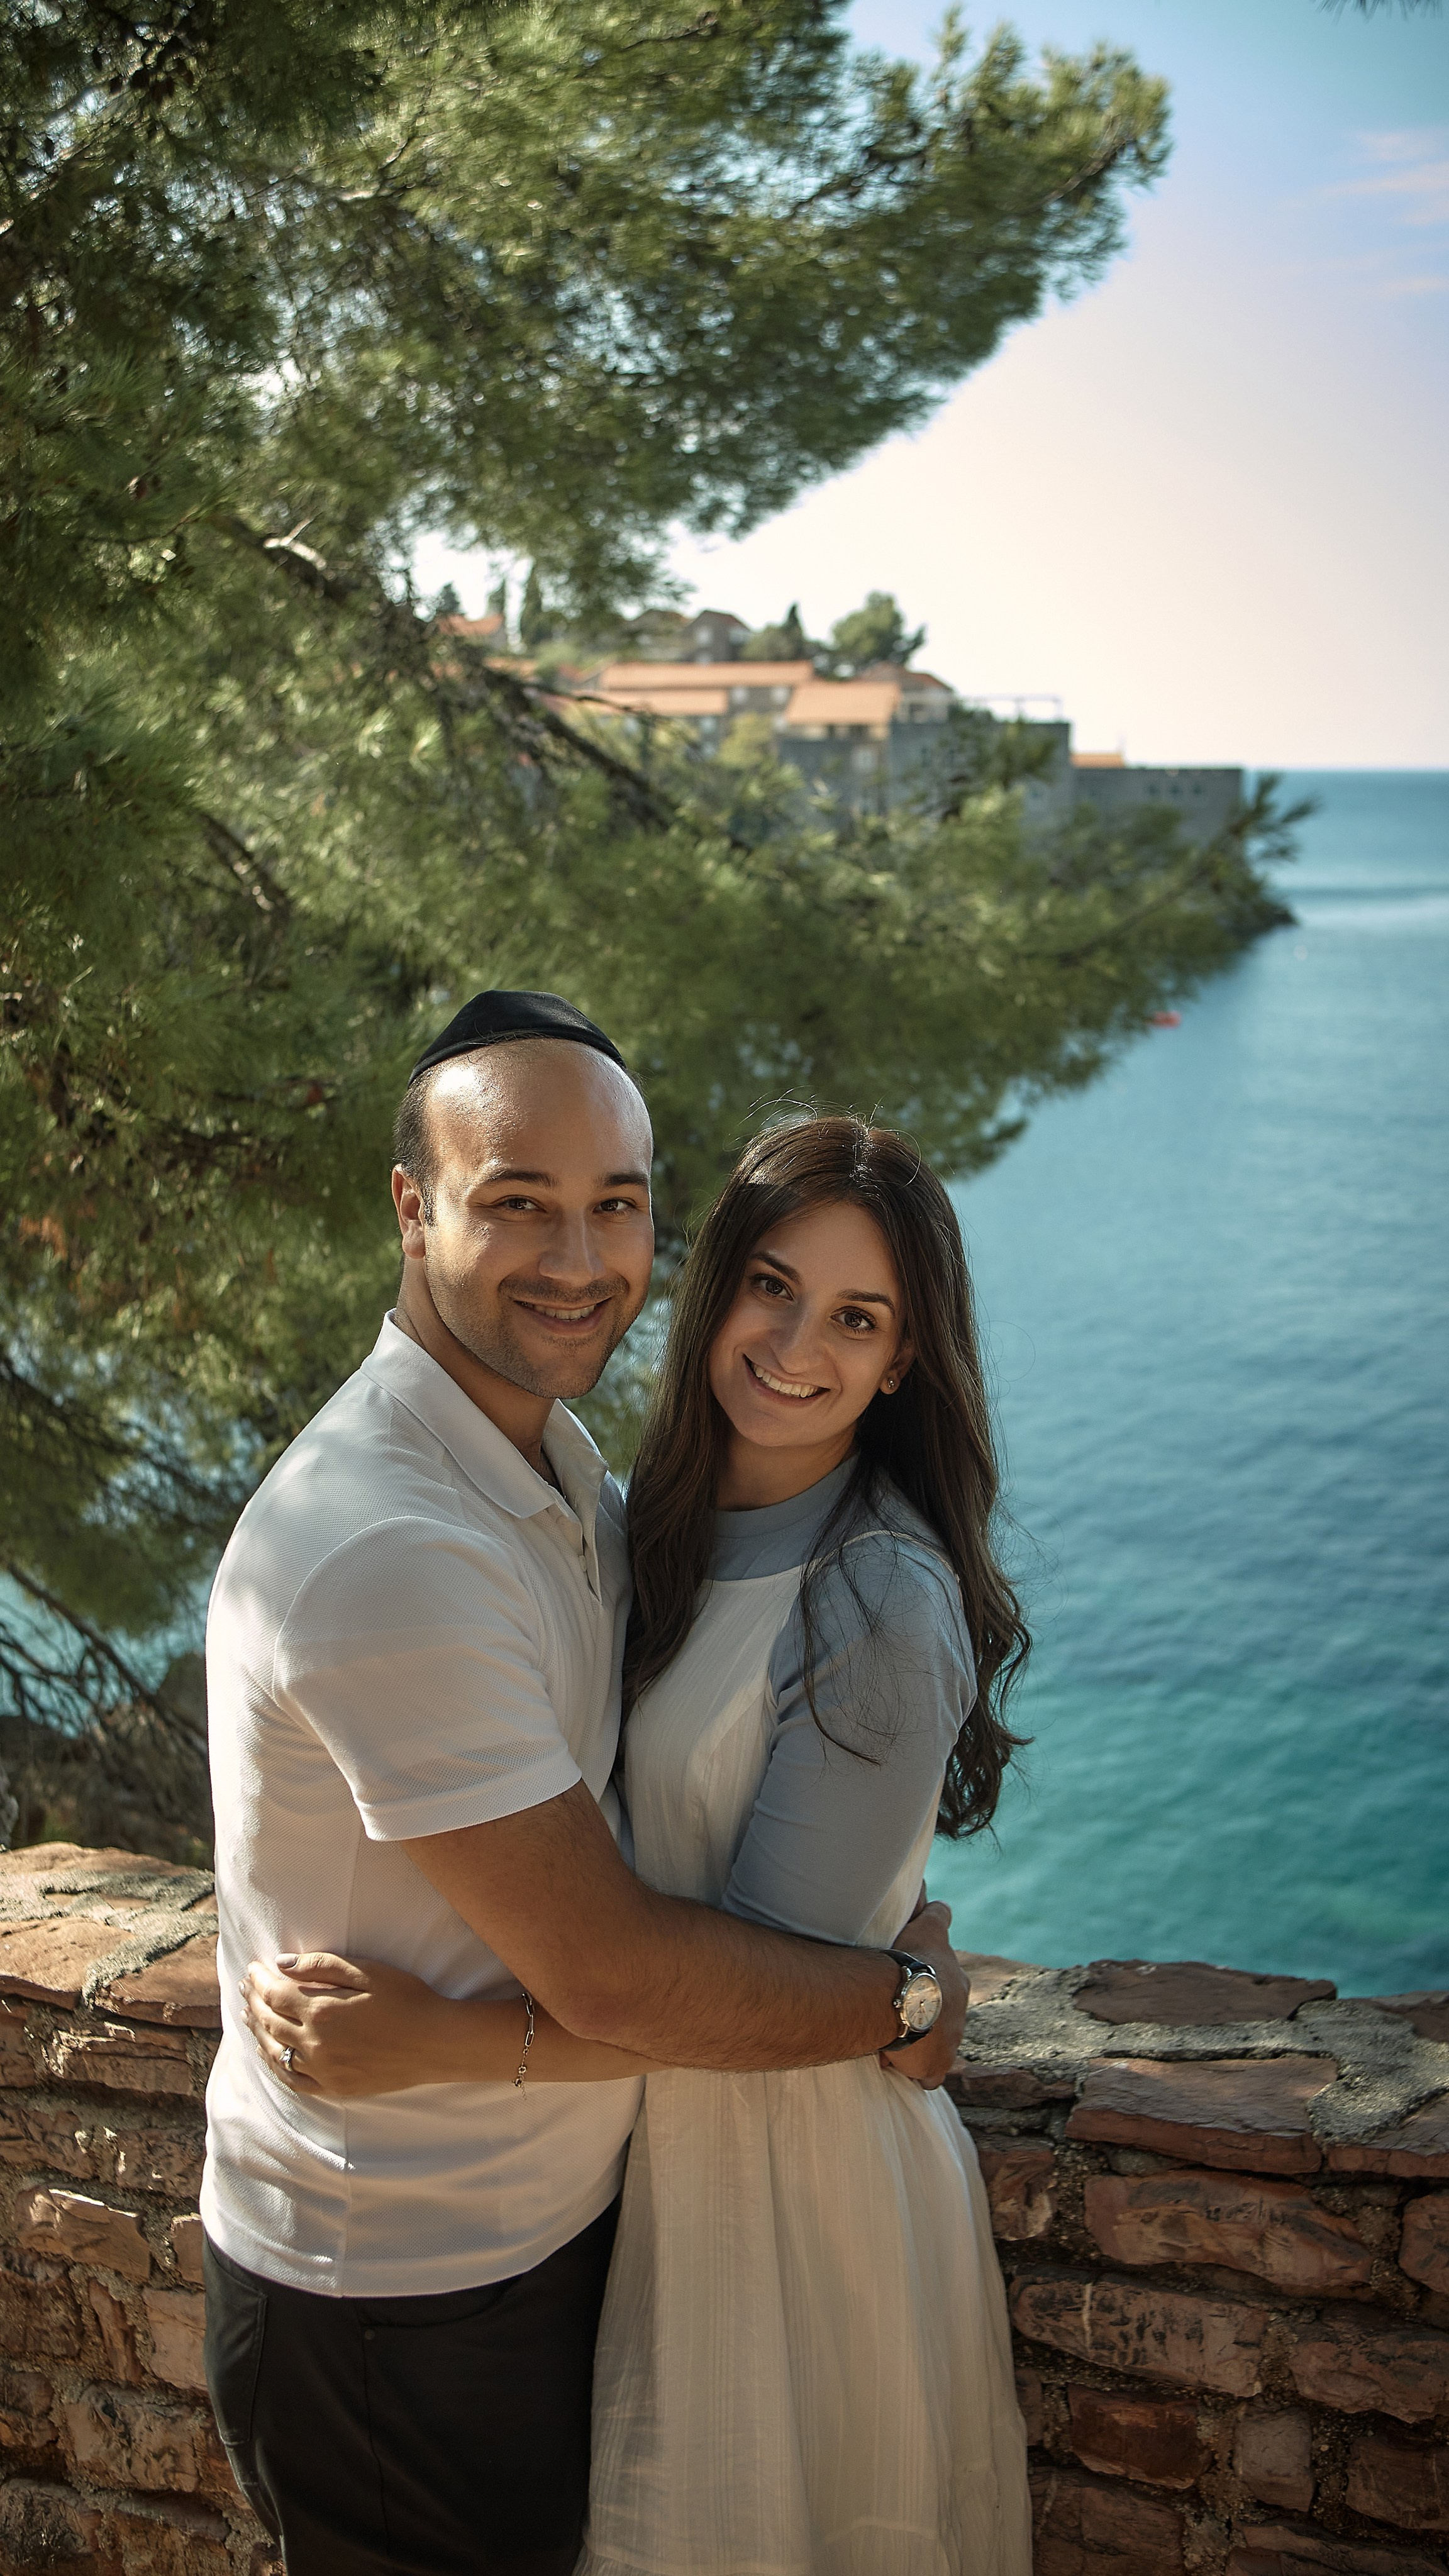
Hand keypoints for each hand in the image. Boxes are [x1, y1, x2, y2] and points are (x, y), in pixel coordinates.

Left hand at [242, 1952, 467, 2097]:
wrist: (436, 2042)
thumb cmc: (407, 1999)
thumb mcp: (367, 1971)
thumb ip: (321, 1966)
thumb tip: (281, 1964)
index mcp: (322, 2010)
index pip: (275, 1993)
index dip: (259, 1979)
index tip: (252, 1967)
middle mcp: (316, 2043)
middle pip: (269, 2021)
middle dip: (253, 2001)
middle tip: (245, 1987)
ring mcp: (323, 2070)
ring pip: (275, 2051)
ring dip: (256, 2031)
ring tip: (247, 2015)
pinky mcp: (334, 2088)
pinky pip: (292, 2079)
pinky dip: (274, 2065)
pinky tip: (267, 2053)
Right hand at [879, 1901, 969, 2089]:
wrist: (906, 1999)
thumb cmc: (911, 1960)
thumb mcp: (927, 1926)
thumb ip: (932, 1911)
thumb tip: (930, 1883)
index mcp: (956, 1978)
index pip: (950, 1978)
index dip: (932, 1980)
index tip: (913, 1982)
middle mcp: (960, 2010)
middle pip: (944, 2012)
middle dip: (925, 2012)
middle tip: (895, 2010)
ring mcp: (951, 2039)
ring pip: (937, 2042)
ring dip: (918, 2039)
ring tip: (891, 2035)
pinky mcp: (937, 2066)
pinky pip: (929, 2075)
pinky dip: (916, 2070)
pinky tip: (894, 2061)